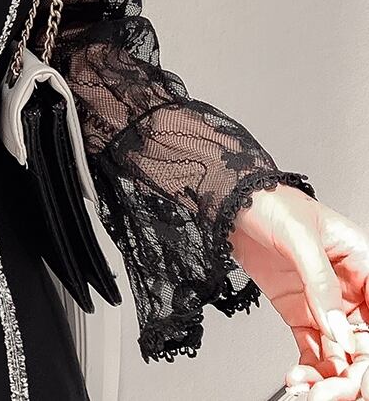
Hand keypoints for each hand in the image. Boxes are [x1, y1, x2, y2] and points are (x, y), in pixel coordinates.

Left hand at [227, 183, 368, 399]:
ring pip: (337, 345)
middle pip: (362, 333)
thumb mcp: (300, 239)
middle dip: (354, 362)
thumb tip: (338, 326)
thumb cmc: (270, 203)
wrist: (229, 203)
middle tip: (339, 385)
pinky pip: (310, 343)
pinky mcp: (296, 309)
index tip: (362, 358)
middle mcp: (345, 283)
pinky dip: (308, 364)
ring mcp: (320, 299)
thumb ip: (320, 283)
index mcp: (361, 258)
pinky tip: (301, 377)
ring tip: (315, 387)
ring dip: (330, 370)